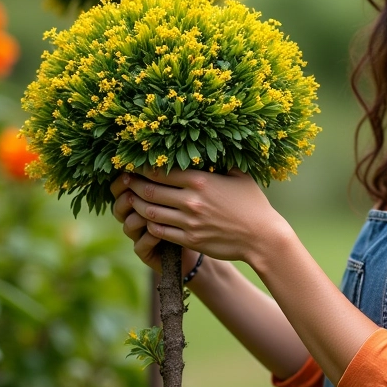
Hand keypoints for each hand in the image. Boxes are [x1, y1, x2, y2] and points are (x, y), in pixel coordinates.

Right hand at [110, 173, 198, 273]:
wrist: (202, 241)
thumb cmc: (195, 210)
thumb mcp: (185, 191)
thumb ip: (174, 178)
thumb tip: (170, 157)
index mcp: (140, 197)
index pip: (121, 187)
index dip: (124, 180)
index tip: (130, 171)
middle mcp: (135, 216)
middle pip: (119, 205)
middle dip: (127, 196)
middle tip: (133, 191)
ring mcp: (139, 235)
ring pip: (128, 224)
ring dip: (137, 217)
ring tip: (148, 211)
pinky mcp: (146, 252)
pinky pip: (140, 245)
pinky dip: (147, 238)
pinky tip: (157, 232)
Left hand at [114, 165, 292, 266]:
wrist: (262, 237)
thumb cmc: (253, 204)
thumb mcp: (239, 176)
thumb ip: (220, 162)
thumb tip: (209, 147)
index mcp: (201, 181)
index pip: (161, 171)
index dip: (142, 167)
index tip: (133, 164)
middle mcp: (191, 201)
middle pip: (149, 190)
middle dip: (132, 184)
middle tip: (123, 180)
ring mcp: (189, 222)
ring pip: (149, 212)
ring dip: (136, 205)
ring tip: (130, 199)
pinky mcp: (190, 240)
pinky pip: (159, 231)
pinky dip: (148, 225)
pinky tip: (146, 220)